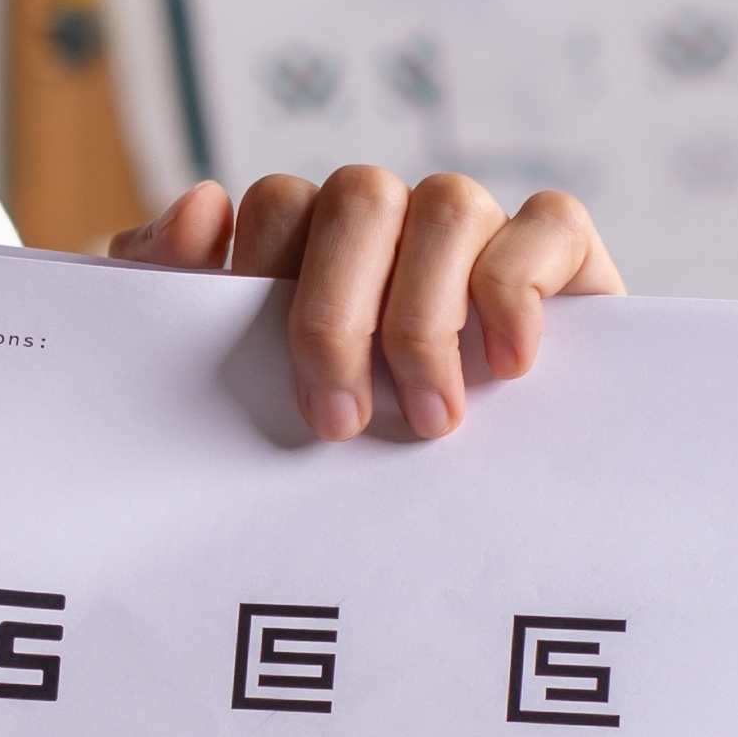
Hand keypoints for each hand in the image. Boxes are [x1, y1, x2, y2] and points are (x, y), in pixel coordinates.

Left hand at [111, 162, 613, 437]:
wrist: (473, 540)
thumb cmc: (331, 463)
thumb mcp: (232, 394)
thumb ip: (174, 295)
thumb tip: (200, 202)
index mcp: (312, 247)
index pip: (281, 203)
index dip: (272, 282)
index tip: (292, 395)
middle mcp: (395, 228)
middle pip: (360, 196)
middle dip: (341, 315)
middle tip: (345, 424)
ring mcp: (479, 236)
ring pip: (449, 203)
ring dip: (427, 318)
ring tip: (430, 419)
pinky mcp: (563, 259)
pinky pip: (550, 222)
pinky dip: (519, 290)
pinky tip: (507, 368)